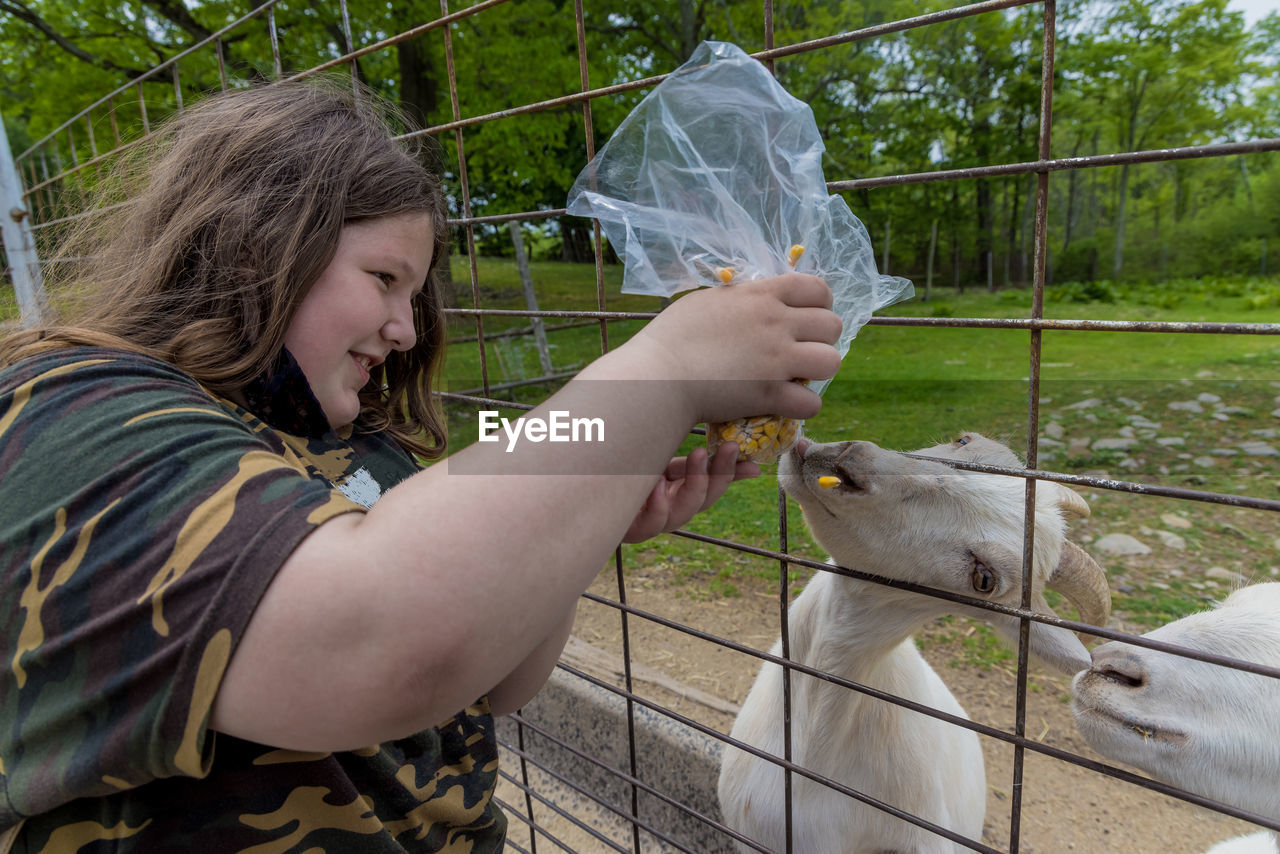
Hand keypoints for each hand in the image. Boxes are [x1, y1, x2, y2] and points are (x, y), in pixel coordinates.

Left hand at [622, 444, 757, 542]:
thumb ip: (693, 459)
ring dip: (693, 487)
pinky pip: (650, 524)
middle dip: (718, 476)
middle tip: (728, 448)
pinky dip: (658, 505)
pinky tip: (657, 484)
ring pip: (681, 516)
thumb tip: (740, 449)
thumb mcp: (660, 456)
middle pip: (700, 503)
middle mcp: (660, 510)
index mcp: (670, 490)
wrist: (573, 482)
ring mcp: (644, 522)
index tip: (755, 464)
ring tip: (696, 455)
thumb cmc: (619, 466)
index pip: (710, 487)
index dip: (732, 477)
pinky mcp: (626, 528)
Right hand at [628, 273, 842, 425]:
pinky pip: (812, 402)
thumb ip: (740, 299)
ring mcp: (777, 360)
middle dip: (822, 339)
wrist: (657, 375)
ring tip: (798, 376)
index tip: (807, 316)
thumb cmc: (671, 336)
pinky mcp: (771, 395)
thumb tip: (755, 299)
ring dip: (818, 371)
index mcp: (761, 295)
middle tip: (801, 350)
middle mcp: (776, 323)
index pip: (818, 288)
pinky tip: (785, 404)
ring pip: (831, 362)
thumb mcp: (708, 300)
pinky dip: (802, 406)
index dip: (821, 303)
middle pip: (832, 325)